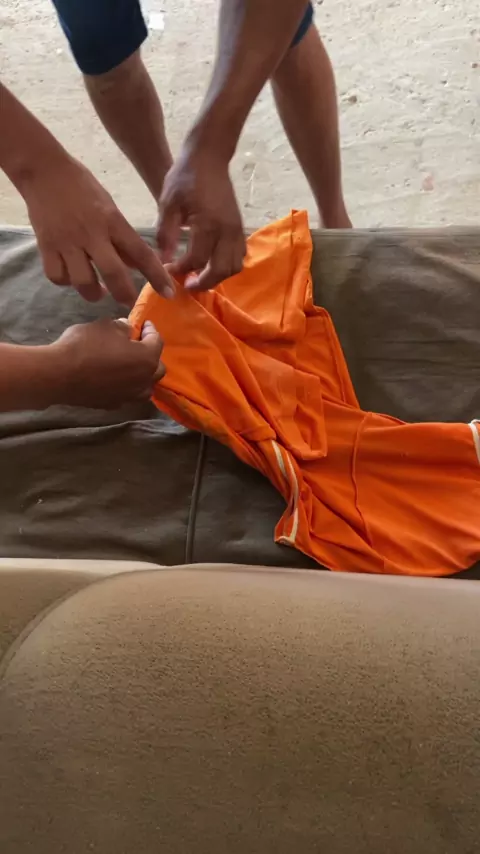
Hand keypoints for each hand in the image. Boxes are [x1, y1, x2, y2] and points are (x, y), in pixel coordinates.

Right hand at [24, 155, 174, 306]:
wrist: (43, 170)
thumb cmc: (81, 187)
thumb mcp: (109, 208)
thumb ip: (121, 238)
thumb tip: (136, 265)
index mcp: (112, 221)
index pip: (141, 253)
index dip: (156, 276)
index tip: (168, 293)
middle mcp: (91, 233)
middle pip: (113, 273)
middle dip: (124, 294)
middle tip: (128, 302)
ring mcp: (66, 241)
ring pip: (82, 281)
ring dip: (93, 293)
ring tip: (97, 290)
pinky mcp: (45, 246)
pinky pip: (57, 276)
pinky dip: (66, 282)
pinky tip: (71, 277)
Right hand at [52, 318, 164, 408]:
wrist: (60, 374)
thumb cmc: (86, 345)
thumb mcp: (105, 326)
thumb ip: (122, 327)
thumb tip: (128, 329)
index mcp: (147, 359)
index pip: (156, 341)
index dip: (150, 330)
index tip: (144, 324)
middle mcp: (143, 380)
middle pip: (157, 368)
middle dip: (151, 355)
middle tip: (138, 345)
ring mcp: (129, 396)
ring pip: (145, 386)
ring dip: (142, 375)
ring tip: (131, 365)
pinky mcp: (114, 404)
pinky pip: (127, 394)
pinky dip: (126, 385)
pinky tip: (115, 378)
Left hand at [156, 145, 245, 290]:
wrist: (209, 157)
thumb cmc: (185, 177)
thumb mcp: (168, 203)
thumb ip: (166, 233)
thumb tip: (164, 260)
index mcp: (208, 224)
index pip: (196, 260)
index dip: (181, 270)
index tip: (168, 270)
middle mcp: (227, 230)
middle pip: (220, 270)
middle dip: (203, 282)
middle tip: (187, 283)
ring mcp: (237, 230)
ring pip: (234, 266)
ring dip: (217, 276)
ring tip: (199, 275)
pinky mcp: (240, 228)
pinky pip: (240, 256)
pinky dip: (227, 265)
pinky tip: (211, 262)